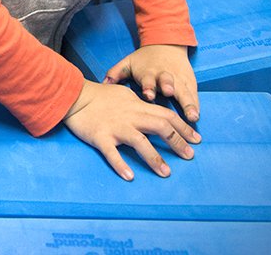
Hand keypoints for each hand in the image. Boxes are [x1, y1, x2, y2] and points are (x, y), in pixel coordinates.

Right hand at [63, 79, 200, 180]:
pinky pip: (112, 152)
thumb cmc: (99, 96)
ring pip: (140, 141)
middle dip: (178, 141)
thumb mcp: (124, 94)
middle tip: (190, 156)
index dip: (183, 127)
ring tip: (166, 172)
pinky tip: (130, 176)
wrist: (73, 96)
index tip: (196, 139)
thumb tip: (154, 112)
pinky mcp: (100, 136)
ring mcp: (115, 127)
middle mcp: (130, 116)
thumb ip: (140, 104)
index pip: (166, 115)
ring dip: (155, 157)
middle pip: (160, 126)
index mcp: (137, 105)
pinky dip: (121, 164)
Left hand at [103, 44, 199, 122]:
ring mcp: (179, 78)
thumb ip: (116, 73)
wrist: (166, 44)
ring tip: (192, 116)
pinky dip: (196, 105)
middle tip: (170, 94)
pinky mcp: (189, 81)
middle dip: (169, 87)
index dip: (148, 86)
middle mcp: (164, 75)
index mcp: (149, 72)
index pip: (148, 79)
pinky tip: (197, 116)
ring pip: (184, 90)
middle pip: (167, 81)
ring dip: (188, 102)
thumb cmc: (144, 59)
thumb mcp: (129, 62)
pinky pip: (193, 94)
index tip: (148, 94)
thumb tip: (103, 84)